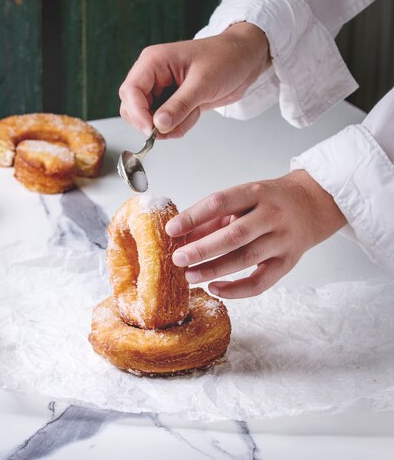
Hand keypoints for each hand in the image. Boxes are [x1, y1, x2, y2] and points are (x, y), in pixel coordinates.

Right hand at [119, 22, 270, 138]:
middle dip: (152, 123)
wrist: (244, 60)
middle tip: (174, 127)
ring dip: (170, 125)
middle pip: (133, 108)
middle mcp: (153, 75)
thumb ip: (179, 106)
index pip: (131, 91)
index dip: (137, 113)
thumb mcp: (203, 83)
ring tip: (193, 113)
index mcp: (154, 62)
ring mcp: (162, 89)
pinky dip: (179, 125)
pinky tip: (195, 112)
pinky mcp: (172, 101)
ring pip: (149, 119)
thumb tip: (158, 125)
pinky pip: (165, 122)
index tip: (151, 130)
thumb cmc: (226, 59)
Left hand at [166, 170, 346, 297]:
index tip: (171, 230)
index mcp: (255, 192)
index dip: (193, 217)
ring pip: (245, 259)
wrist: (311, 205)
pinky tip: (214, 288)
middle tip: (177, 258)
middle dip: (202, 249)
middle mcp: (271, 215)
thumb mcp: (243, 198)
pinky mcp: (287, 262)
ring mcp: (282, 240)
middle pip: (234, 235)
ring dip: (214, 270)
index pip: (220, 202)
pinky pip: (260, 282)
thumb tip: (181, 237)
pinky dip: (236, 290)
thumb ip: (213, 217)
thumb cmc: (269, 201)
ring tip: (189, 275)